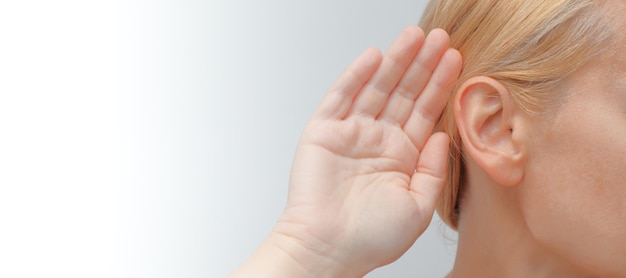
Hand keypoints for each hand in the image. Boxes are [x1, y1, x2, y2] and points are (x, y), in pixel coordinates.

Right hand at [274, 26, 461, 275]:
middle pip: (404, 93)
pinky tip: (374, 56)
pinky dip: (355, 76)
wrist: (328, 249)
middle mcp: (378, 140)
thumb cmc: (371, 238)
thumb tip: (443, 134)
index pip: (425, 111)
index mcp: (401, 157)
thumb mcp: (418, 207)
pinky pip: (341, 97)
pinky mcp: (323, 132)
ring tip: (415, 37)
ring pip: (377, 88)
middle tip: (440, 37)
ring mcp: (350, 133)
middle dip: (423, 65)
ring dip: (395, 62)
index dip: (441, 84)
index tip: (457, 59)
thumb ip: (433, 169)